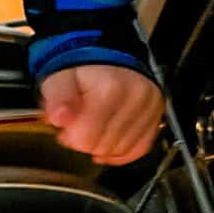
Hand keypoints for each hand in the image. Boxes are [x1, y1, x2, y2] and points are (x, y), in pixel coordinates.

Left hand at [40, 65, 163, 165]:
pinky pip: (139, 149)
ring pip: (121, 150)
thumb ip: (57, 98)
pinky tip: (110, 137)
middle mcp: (136, 97)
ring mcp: (150, 107)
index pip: (86, 139)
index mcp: (110, 88)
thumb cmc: (82, 74)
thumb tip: (60, 118)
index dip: (71, 136)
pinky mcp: (157, 116)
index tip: (68, 123)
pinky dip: (122, 149)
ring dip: (104, 144)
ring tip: (96, 124)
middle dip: (87, 139)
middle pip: (104, 147)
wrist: (106, 62)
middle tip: (81, 122)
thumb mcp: (59, 79)